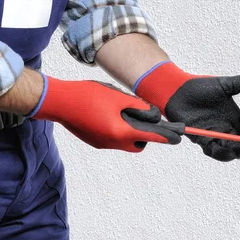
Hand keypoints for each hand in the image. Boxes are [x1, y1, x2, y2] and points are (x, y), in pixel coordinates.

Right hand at [30, 76, 181, 151]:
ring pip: (124, 141)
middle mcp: (112, 143)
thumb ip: (137, 106)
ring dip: (129, 130)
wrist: (60, 102)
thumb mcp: (118, 97)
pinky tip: (108, 113)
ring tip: (123, 111)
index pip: (151, 137)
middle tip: (144, 118)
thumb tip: (150, 113)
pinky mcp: (95, 141)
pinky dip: (116, 129)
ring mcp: (102, 144)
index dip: (167, 136)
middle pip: (138, 144)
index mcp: (120, 132)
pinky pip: (112, 139)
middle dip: (145, 135)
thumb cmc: (88, 96)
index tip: (179, 137)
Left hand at [135, 62, 239, 160]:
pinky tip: (229, 152)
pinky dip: (221, 153)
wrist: (177, 91)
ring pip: (227, 149)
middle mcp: (224, 128)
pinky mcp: (200, 139)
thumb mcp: (226, 83)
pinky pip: (212, 150)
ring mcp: (213, 135)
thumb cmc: (199, 87)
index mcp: (233, 118)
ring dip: (236, 152)